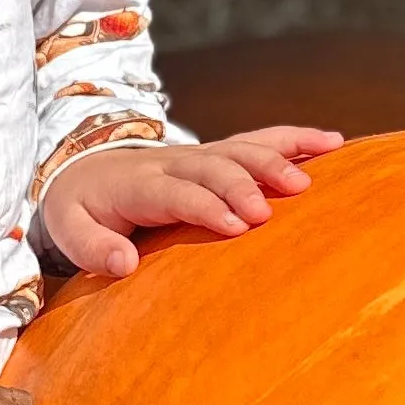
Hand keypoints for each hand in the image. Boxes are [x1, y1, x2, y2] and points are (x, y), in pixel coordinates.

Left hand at [36, 121, 341, 281]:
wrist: (83, 169)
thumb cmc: (81, 209)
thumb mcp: (70, 231)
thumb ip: (93, 248)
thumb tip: (123, 265)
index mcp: (137, 183)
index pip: (174, 191)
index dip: (205, 205)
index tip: (236, 225)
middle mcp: (172, 161)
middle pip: (212, 166)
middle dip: (241, 185)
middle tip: (268, 212)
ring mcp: (199, 153)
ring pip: (240, 148)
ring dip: (274, 160)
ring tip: (306, 182)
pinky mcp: (219, 154)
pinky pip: (259, 140)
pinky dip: (295, 139)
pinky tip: (334, 143)